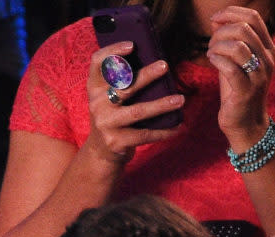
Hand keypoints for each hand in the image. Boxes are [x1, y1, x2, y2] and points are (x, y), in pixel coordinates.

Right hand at [84, 42, 184, 165]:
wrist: (101, 153)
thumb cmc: (113, 118)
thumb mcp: (109, 99)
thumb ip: (121, 82)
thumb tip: (156, 63)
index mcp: (95, 89)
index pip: (97, 63)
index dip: (113, 51)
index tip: (132, 45)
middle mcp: (97, 104)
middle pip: (124, 86)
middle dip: (146, 75)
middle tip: (165, 66)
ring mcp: (106, 124)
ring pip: (138, 111)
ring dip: (162, 105)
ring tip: (180, 100)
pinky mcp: (116, 141)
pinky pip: (144, 134)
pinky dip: (163, 131)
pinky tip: (178, 127)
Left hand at [206, 6, 274, 151]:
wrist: (245, 124)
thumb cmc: (237, 91)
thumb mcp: (234, 62)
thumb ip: (229, 42)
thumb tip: (217, 21)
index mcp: (267, 48)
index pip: (253, 17)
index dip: (231, 13)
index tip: (215, 19)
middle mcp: (267, 59)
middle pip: (244, 29)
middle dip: (221, 32)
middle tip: (211, 44)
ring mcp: (259, 75)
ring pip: (238, 46)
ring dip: (218, 46)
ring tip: (211, 54)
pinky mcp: (246, 91)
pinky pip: (230, 67)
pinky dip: (217, 60)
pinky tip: (211, 60)